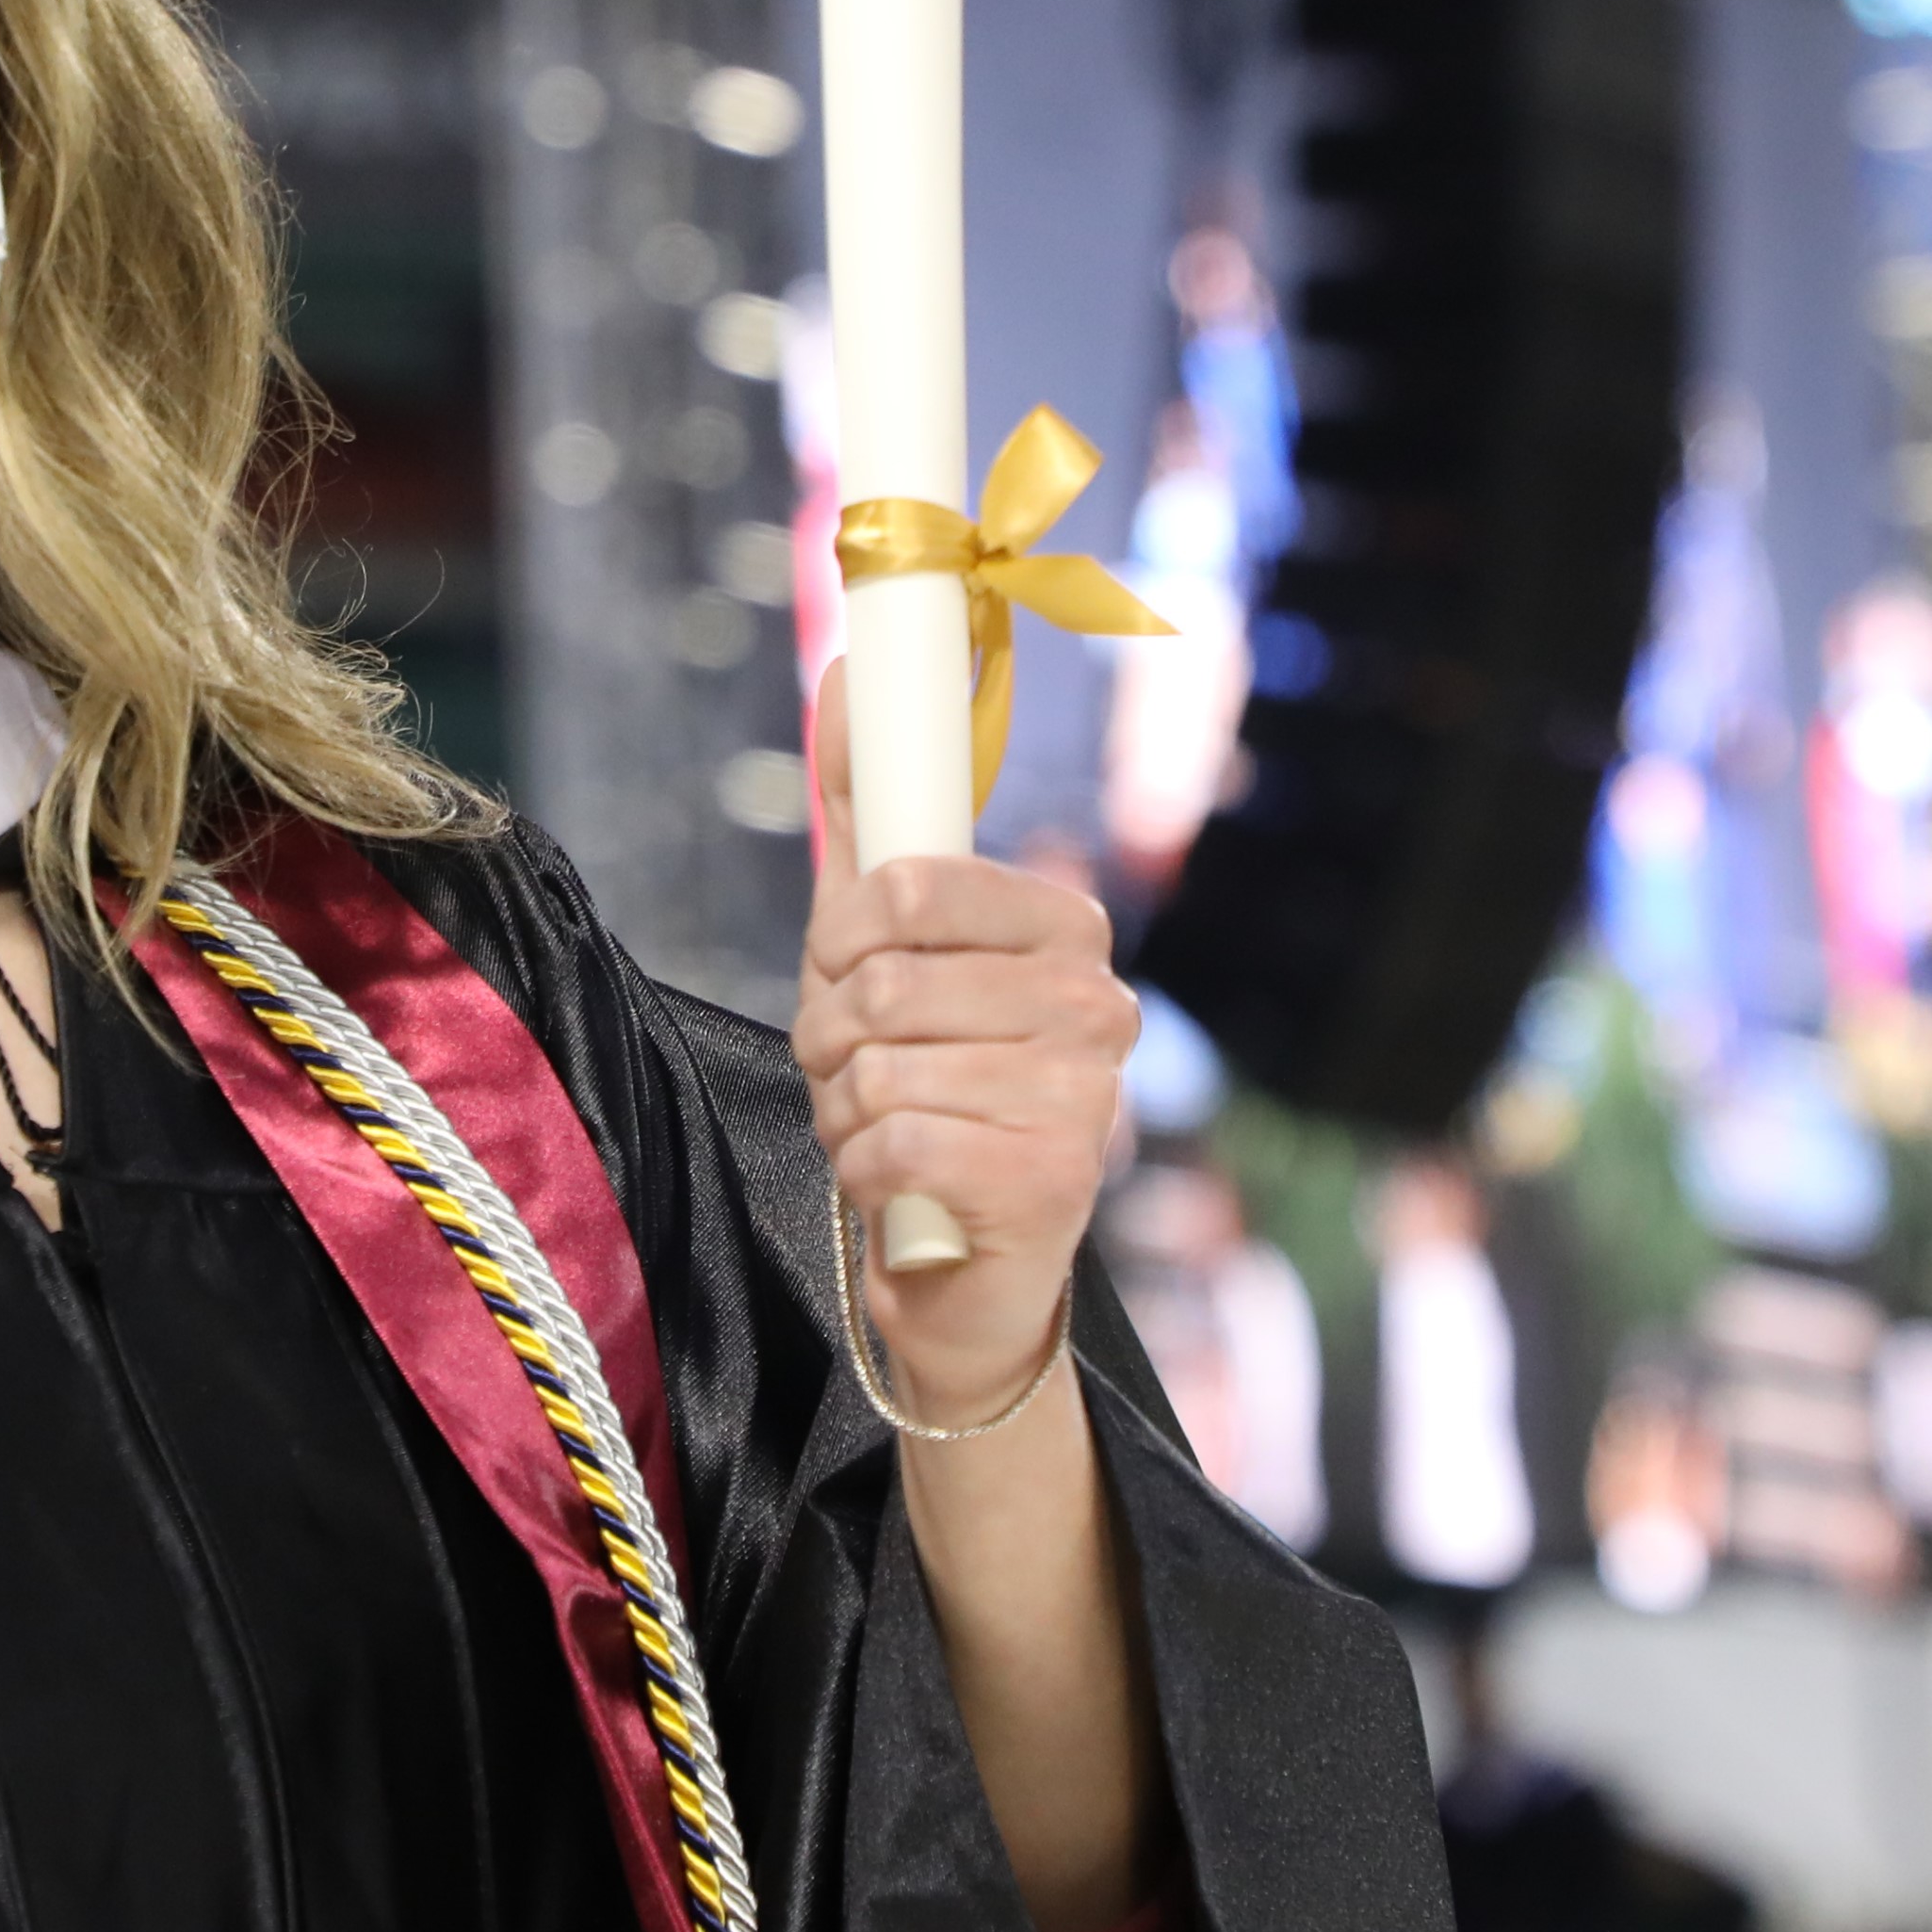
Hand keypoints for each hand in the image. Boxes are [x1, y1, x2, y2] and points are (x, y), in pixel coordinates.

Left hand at [792, 663, 1136, 1422]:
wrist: (960, 1263)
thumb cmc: (923, 1078)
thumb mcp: (880, 937)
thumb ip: (866, 802)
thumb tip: (849, 668)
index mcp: (1068, 925)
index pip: (914, 883)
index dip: (844, 933)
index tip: (847, 966)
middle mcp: (1099, 1002)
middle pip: (883, 983)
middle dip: (832, 1036)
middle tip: (858, 1070)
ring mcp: (1088, 1094)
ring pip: (880, 1067)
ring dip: (844, 1108)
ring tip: (882, 1125)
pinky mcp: (1057, 1181)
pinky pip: (893, 1142)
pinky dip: (862, 1168)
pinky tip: (900, 1184)